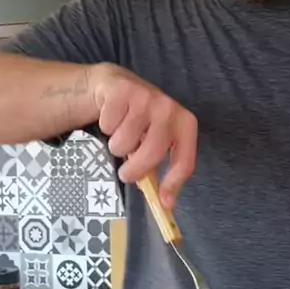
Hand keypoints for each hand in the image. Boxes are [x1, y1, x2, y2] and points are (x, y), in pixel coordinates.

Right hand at [91, 64, 196, 208]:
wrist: (114, 86)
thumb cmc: (138, 122)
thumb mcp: (153, 140)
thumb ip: (157, 166)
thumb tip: (163, 202)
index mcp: (184, 124)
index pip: (184, 160)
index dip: (173, 184)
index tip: (163, 202)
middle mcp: (169, 108)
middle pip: (152, 154)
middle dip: (134, 170)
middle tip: (126, 173)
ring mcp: (146, 97)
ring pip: (124, 142)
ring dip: (116, 145)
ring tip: (120, 134)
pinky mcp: (122, 90)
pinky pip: (107, 125)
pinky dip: (105, 126)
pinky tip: (111, 116)